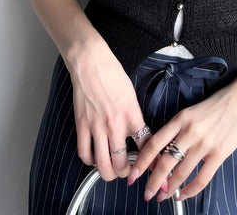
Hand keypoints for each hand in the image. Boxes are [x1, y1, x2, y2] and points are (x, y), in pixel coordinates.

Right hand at [67, 41, 150, 180]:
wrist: (91, 63)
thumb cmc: (112, 74)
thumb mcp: (132, 94)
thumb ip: (134, 115)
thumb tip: (138, 131)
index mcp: (132, 115)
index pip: (146, 144)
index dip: (152, 159)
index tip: (155, 166)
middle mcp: (116, 125)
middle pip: (123, 163)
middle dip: (127, 173)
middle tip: (129, 172)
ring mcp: (97, 127)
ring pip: (103, 164)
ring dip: (109, 173)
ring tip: (113, 172)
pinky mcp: (82, 126)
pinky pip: (85, 153)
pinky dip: (90, 161)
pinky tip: (94, 159)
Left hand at [127, 83, 236, 201]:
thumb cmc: (216, 105)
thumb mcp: (190, 112)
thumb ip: (177, 130)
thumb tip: (161, 153)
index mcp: (180, 119)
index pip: (155, 143)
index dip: (141, 162)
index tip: (133, 175)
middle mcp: (190, 132)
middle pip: (165, 162)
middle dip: (152, 182)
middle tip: (146, 193)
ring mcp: (205, 144)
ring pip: (181, 173)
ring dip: (169, 188)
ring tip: (162, 196)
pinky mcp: (219, 153)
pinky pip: (201, 178)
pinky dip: (190, 190)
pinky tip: (183, 194)